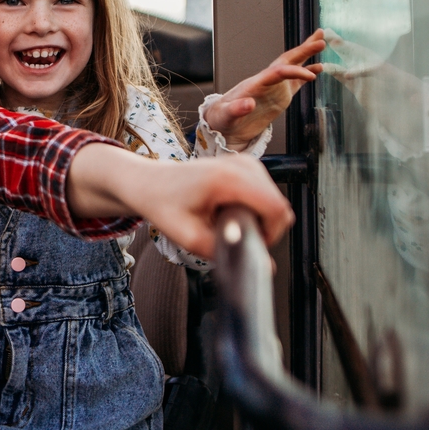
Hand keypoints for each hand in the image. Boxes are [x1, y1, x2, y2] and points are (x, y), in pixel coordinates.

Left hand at [68, 146, 292, 258]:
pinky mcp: (245, 165)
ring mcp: (245, 161)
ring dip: (258, 219)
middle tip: (231, 235)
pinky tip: (228, 212)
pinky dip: (254, 208)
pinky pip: (266, 194)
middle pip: (279, 206)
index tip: (249, 245)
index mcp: (228, 179)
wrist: (149, 182)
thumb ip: (224, 252)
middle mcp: (240, 164)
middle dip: (264, 229)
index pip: (276, 209)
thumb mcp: (187, 236)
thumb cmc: (164, 204)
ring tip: (226, 222)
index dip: (271, 235)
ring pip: (275, 200)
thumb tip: (262, 268)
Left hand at [203, 28, 324, 149]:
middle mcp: (266, 81)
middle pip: (287, 60)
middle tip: (320, 38)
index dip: (295, 72)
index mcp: (255, 84)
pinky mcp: (279, 95)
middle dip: (304, 50)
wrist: (222, 125)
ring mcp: (274, 87)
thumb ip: (236, 109)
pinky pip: (296, 81)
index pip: (279, 71)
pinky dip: (307, 73)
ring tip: (321, 42)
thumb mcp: (225, 115)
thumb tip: (249, 104)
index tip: (311, 76)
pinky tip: (318, 68)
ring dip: (307, 55)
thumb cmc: (221, 118)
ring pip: (293, 66)